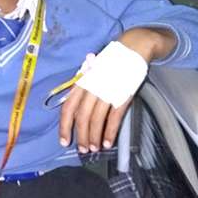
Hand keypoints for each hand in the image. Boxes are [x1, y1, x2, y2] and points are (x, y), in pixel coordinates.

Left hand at [58, 27, 176, 151]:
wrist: (133, 48)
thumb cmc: (110, 63)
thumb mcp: (91, 74)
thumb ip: (83, 91)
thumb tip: (76, 112)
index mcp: (82, 84)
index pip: (68, 109)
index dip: (64, 127)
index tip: (64, 142)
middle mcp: (92, 88)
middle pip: (81, 118)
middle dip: (81, 137)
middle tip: (83, 150)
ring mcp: (107, 92)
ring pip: (96, 121)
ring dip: (94, 138)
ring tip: (95, 148)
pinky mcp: (122, 95)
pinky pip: (113, 118)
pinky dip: (110, 133)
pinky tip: (108, 142)